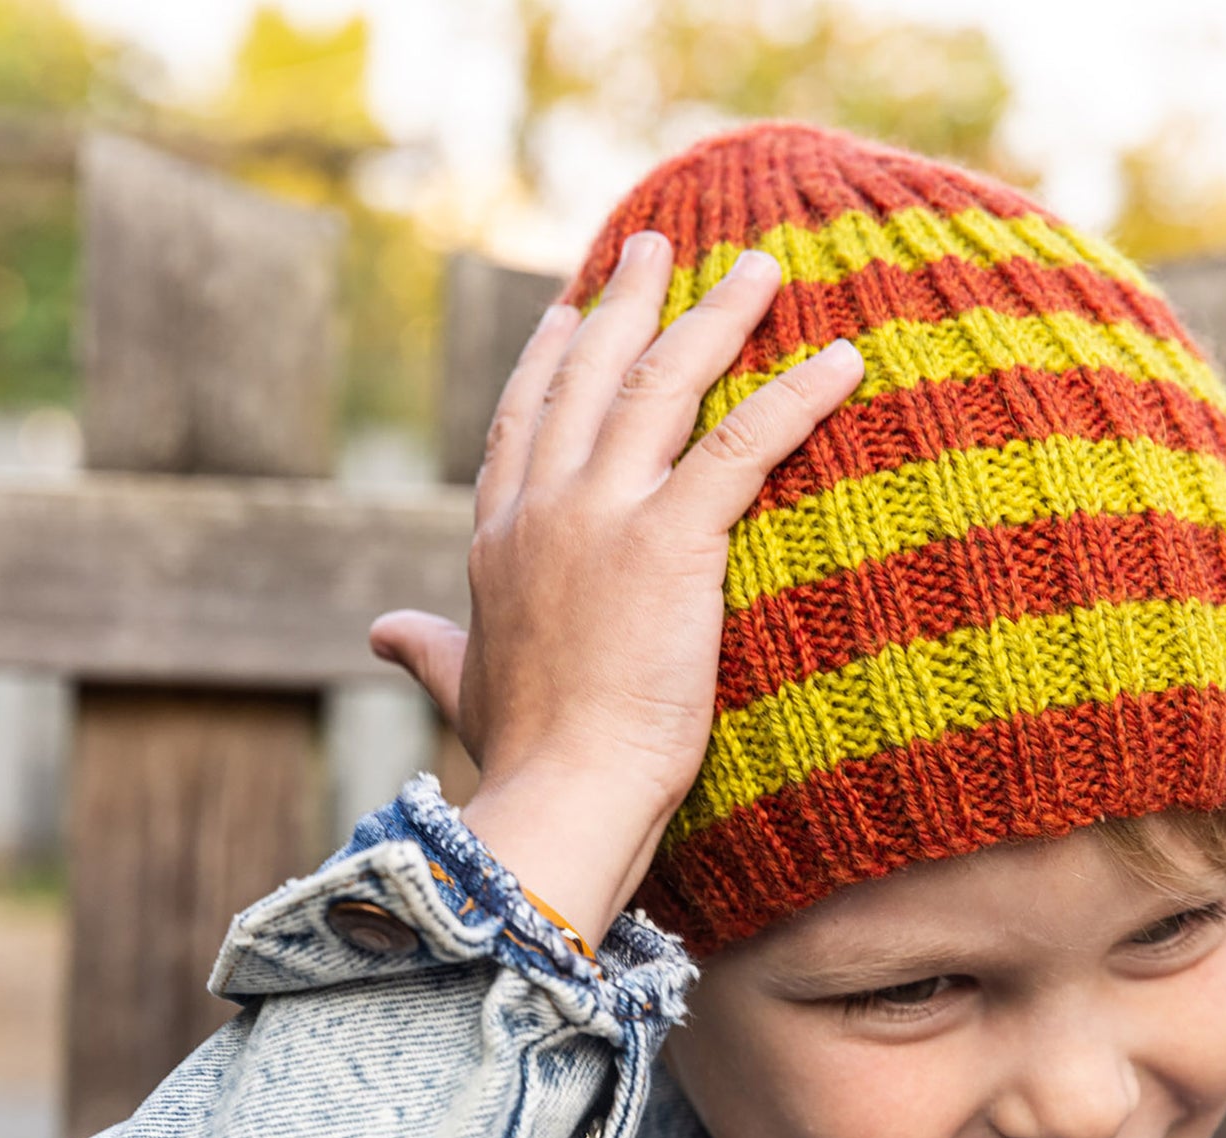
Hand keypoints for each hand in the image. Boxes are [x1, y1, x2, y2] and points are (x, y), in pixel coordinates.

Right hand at [371, 231, 863, 949]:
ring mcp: (601, 518)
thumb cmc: (520, 762)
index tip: (567, 309)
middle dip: (623, 302)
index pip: (522, 425)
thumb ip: (428, 649)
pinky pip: (745, 444)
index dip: (547, 360)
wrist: (558, 803)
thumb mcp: (462, 688)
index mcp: (497, 541)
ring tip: (758, 266)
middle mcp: (542, 510)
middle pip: (587, 377)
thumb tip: (381, 633)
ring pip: (663, 386)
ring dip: (716, 317)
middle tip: (655, 247)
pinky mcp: (670, 542)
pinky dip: (798, 395)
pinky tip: (845, 357)